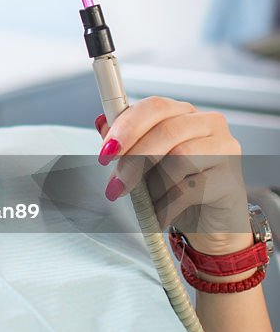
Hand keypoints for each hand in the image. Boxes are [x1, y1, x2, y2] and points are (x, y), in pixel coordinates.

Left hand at [95, 97, 251, 255]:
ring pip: (179, 157)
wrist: (210, 224)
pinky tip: (159, 216)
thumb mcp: (146, 163)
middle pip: (166, 130)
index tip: (106, 153)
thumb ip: (126, 142)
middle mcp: (208, 124)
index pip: (155, 106)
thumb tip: (101, 121)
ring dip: (152, 186)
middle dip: (133, 160)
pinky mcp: (230, 179)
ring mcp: (225, 149)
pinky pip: (191, 188)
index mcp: (184, 113)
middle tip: (116, 185)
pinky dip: (167, 205)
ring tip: (145, 203)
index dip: (127, 127)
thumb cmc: (177, 188)